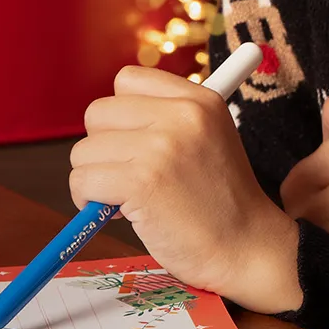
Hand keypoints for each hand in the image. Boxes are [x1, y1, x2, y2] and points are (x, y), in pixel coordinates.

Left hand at [71, 66, 301, 313]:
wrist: (246, 248)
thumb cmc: (221, 203)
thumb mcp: (209, 139)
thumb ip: (166, 120)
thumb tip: (104, 123)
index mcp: (200, 98)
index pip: (127, 80)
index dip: (122, 116)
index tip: (136, 144)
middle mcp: (183, 114)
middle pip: (98, 113)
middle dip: (103, 148)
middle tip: (130, 175)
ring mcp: (162, 147)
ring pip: (84, 151)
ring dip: (95, 179)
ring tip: (129, 198)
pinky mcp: (142, 181)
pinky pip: (83, 181)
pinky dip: (89, 202)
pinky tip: (119, 213)